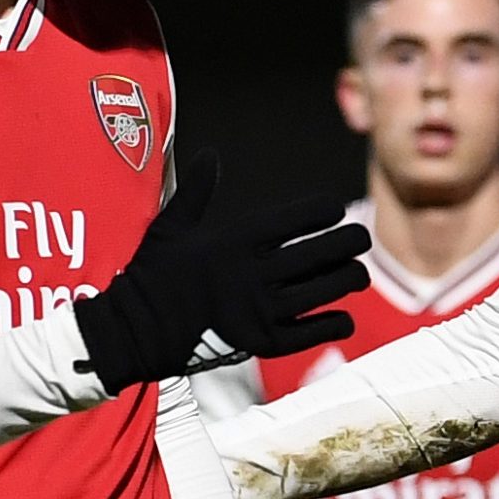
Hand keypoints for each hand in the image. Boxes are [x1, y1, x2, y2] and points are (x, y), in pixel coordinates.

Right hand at [71, 150, 370, 394]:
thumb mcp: (170, 227)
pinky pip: (307, 334)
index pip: (289, 221)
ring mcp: (257, 311)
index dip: (319, 212)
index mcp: (232, 242)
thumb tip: (209, 155)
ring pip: (319, 293)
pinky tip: (346, 319)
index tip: (335, 208)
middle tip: (362, 238)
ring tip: (359, 274)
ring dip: (346, 281)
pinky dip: (331, 325)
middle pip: (315, 255)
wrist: (135, 331)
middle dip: (347, 243)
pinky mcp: (259, 343)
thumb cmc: (152, 275)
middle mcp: (250, 274)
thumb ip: (196, 191)